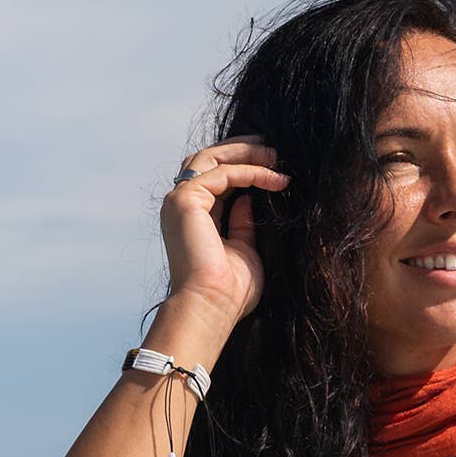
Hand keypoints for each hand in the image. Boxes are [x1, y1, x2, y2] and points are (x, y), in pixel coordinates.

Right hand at [159, 137, 289, 336]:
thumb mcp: (244, 249)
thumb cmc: (229, 292)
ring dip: (246, 153)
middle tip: (273, 148)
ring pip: (212, 158)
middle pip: (208, 159)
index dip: (241, 165)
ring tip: (275, 156)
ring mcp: (179, 201)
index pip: (213, 178)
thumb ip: (243, 223)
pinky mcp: (185, 200)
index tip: (271, 162)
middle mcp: (181, 206)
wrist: (211, 308)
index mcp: (191, 217)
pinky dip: (250, 171)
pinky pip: (223, 172)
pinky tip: (274, 178)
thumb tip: (250, 198)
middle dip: (242, 150)